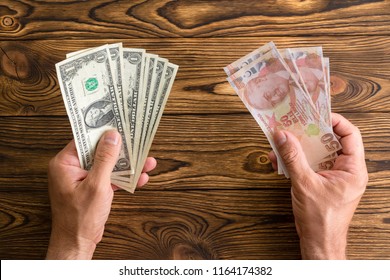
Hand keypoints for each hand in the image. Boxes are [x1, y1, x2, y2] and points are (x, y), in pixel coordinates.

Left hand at [46, 130, 156, 258]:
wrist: (78, 243)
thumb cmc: (80, 217)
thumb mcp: (97, 185)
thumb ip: (105, 159)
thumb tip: (112, 137)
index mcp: (65, 164)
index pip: (84, 140)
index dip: (102, 131)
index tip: (118, 122)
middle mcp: (72, 169)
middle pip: (99, 151)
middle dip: (121, 150)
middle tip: (137, 140)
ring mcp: (83, 179)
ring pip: (108, 165)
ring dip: (127, 165)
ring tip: (147, 161)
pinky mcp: (93, 188)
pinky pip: (110, 178)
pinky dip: (124, 178)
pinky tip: (141, 177)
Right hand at [268, 113, 367, 258]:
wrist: (318, 242)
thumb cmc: (321, 219)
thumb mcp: (305, 184)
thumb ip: (293, 158)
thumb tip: (282, 135)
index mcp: (352, 169)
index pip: (350, 135)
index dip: (334, 121)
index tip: (315, 115)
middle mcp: (345, 170)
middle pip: (330, 141)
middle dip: (310, 133)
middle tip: (294, 124)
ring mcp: (333, 176)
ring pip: (317, 152)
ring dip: (298, 147)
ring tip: (282, 142)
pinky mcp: (321, 182)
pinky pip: (309, 164)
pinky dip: (295, 160)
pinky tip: (279, 160)